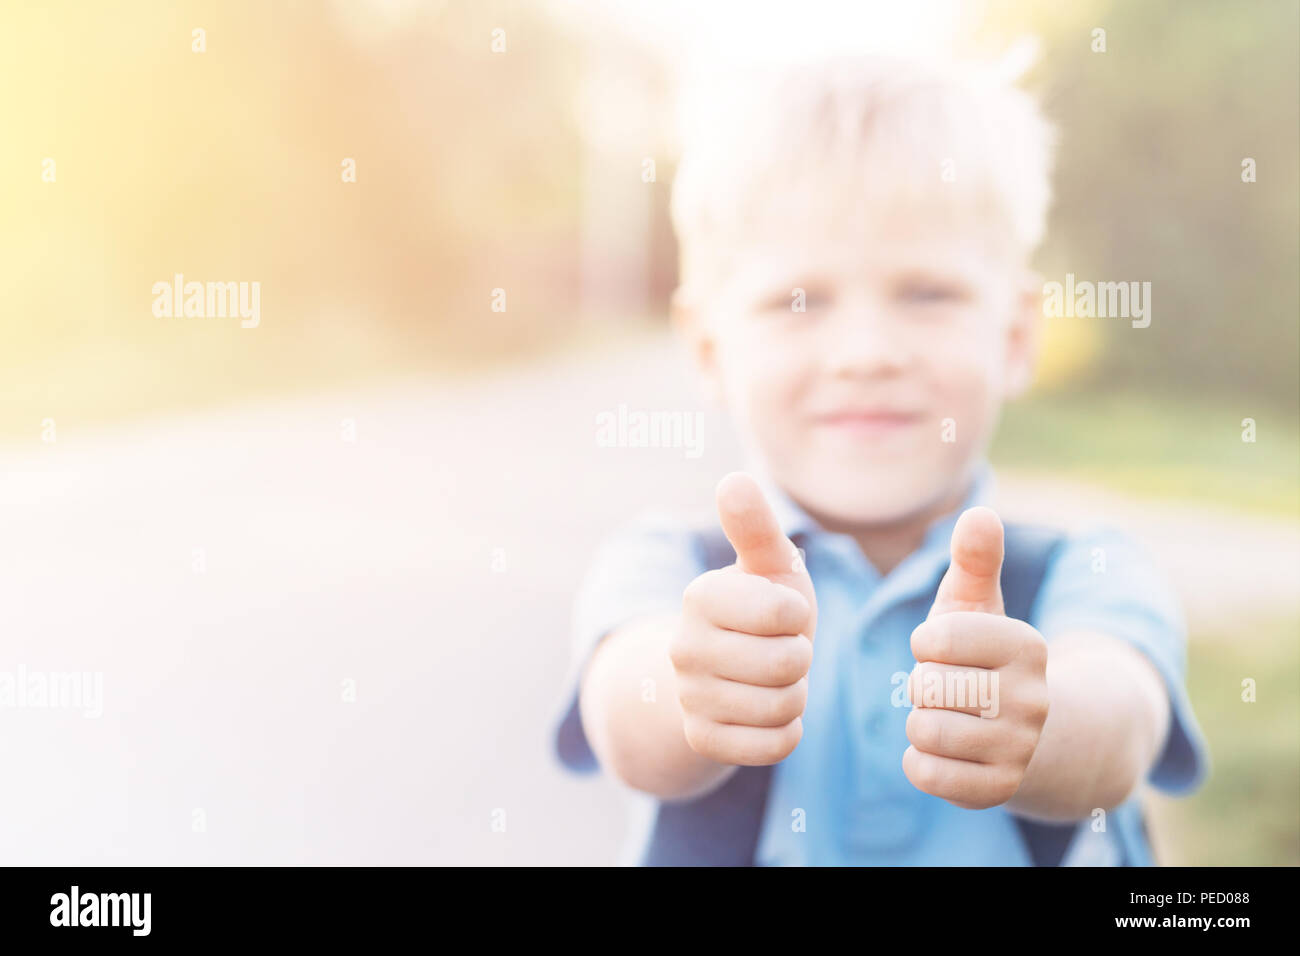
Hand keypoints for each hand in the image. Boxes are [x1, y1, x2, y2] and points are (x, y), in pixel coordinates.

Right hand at [669, 473, 817, 765]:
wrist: (725, 670)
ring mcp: (688, 697)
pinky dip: (785, 731)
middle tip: (779, 649)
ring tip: (773, 678)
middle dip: (799, 658)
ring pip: (783, 707)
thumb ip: (754, 526)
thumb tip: (732, 481)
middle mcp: (683, 647)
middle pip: (788, 665)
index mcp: (699, 596)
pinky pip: (773, 746)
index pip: (784, 614)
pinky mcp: (701, 740)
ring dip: (794, 695)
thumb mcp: (767, 565)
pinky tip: (767, 711)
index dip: (797, 615)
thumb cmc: (760, 607)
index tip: (779, 612)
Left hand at [903, 507, 1049, 808]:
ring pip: (924, 730)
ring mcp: (1021, 748)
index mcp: (1027, 646)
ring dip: (920, 722)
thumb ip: (974, 561)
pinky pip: (926, 772)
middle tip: (948, 688)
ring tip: (947, 716)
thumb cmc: (982, 658)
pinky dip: (920, 760)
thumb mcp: (977, 607)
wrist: (1030, 735)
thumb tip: (980, 512)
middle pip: (926, 687)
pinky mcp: (1000, 789)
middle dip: (922, 685)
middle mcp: (1033, 699)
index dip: (925, 644)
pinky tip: (942, 749)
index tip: (942, 648)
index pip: (938, 639)